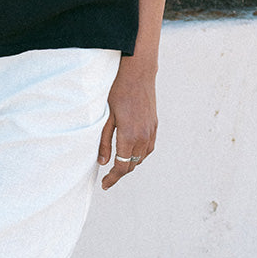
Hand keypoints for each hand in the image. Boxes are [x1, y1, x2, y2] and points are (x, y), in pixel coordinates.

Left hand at [98, 58, 156, 191]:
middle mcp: (143, 136)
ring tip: (118, 165)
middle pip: (132, 164)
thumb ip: (103, 141)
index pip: (122, 166)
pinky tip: (131, 151)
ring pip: (142, 157)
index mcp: (129, 135)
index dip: (113, 178)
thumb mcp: (105, 116)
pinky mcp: (154, 124)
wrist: (137, 73)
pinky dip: (140, 154)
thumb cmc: (117, 91)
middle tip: (107, 177)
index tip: (104, 184)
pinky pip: (149, 147)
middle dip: (120, 173)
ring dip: (130, 163)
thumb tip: (102, 162)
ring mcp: (151, 130)